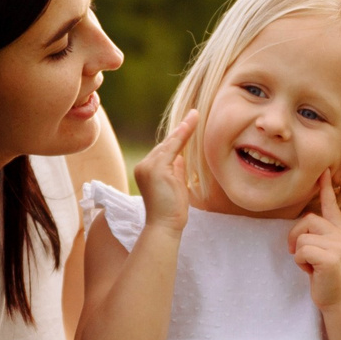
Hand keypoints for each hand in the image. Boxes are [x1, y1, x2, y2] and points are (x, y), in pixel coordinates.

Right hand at [131, 111, 197, 229]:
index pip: (164, 150)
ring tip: (196, 115)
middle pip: (166, 144)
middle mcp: (144, 165)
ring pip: (169, 143)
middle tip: (195, 114)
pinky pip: (173, 147)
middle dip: (181, 130)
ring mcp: (148, 166)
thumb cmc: (172, 210)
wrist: (164, 226)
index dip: (177, 137)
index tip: (189, 124)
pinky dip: (183, 134)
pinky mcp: (156, 168)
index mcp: (147, 170)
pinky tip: (192, 123)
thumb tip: (181, 156)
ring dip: (184, 129)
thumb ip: (176, 169)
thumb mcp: (175, 185)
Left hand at [289, 174, 340, 309]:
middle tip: (300, 255)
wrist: (338, 299)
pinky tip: (311, 271)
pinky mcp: (330, 258)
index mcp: (339, 231)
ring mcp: (338, 246)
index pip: (331, 205)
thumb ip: (317, 235)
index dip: (326, 188)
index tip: (324, 171)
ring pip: (302, 238)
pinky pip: (302, 251)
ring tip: (311, 265)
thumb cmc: (325, 275)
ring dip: (299, 254)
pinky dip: (301, 263)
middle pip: (307, 220)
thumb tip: (302, 225)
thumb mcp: (323, 251)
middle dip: (296, 237)